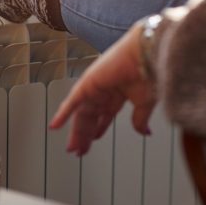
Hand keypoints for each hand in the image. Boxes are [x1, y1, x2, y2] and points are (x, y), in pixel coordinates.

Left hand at [50, 24, 156, 155]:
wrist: (149, 54)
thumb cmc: (151, 71)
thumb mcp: (145, 103)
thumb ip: (140, 119)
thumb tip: (143, 132)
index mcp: (119, 94)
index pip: (104, 115)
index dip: (98, 129)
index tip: (93, 140)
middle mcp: (105, 90)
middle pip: (90, 117)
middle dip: (84, 135)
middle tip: (78, 151)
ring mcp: (95, 86)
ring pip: (80, 113)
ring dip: (76, 132)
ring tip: (72, 148)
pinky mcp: (87, 83)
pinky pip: (71, 102)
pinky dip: (62, 114)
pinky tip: (55, 126)